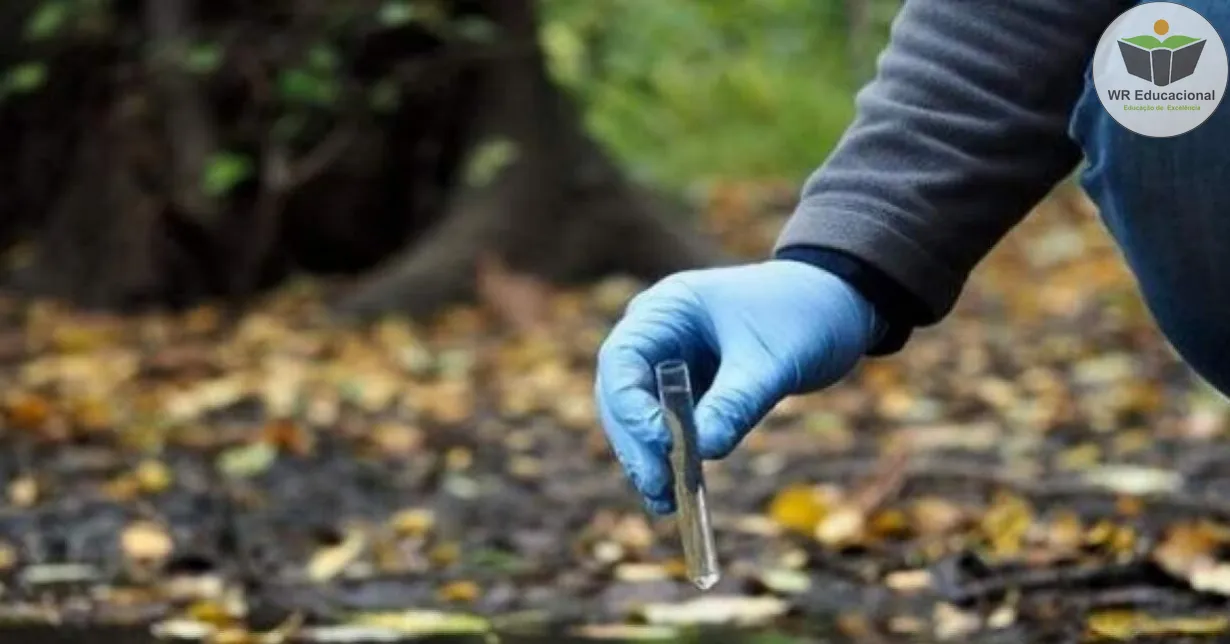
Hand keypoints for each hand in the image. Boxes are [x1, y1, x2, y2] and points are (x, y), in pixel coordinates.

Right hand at [594, 259, 880, 513]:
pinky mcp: (689, 391)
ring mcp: (669, 364)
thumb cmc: (803, 315)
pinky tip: (677, 496)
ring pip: (638, 417)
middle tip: (658, 487)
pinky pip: (666, 429)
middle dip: (636, 442)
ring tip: (666, 502)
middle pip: (621, 394)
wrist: (837, 306)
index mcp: (666, 309)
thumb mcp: (773, 360)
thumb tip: (701, 453)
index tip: (661, 443)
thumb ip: (736, 403)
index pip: (621, 359)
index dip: (631, 405)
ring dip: (648, 458)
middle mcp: (657, 335)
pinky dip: (669, 459)